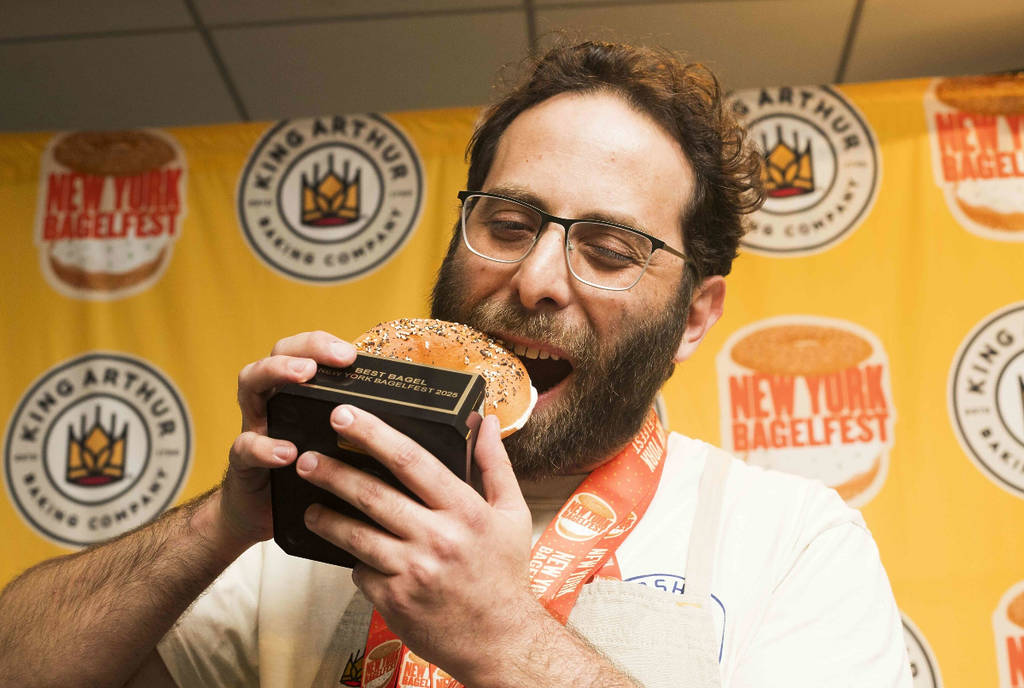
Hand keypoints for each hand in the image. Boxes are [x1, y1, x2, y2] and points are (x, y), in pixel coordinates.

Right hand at [219, 331, 355, 546]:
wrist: (262, 513)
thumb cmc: (307, 473)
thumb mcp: (334, 443)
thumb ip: (358, 425)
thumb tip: (409, 416)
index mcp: (298, 393)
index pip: (307, 351)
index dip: (325, 344)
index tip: (351, 352)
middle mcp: (273, 400)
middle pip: (276, 353)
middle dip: (304, 347)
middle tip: (331, 355)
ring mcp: (255, 425)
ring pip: (251, 383)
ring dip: (276, 372)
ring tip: (304, 376)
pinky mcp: (242, 460)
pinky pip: (245, 446)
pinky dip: (265, 447)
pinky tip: (287, 452)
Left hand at [296, 406, 538, 680]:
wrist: (500, 640)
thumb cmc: (504, 574)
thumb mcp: (511, 513)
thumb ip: (495, 464)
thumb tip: (489, 421)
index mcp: (464, 510)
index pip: (411, 460)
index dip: (373, 434)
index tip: (345, 416)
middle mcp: (437, 538)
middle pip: (372, 495)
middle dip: (332, 472)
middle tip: (306, 458)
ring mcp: (413, 571)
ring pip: (354, 535)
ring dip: (325, 517)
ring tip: (310, 505)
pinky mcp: (394, 601)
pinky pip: (361, 572)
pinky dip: (353, 559)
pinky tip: (349, 552)